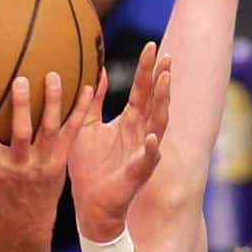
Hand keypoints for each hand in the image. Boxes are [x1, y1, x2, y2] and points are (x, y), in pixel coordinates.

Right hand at [0, 72, 91, 243]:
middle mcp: (19, 165)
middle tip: (20, 79)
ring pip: (50, 130)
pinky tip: (89, 86)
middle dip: (22, 107)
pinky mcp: (61, 162)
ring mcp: (42, 164)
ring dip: (53, 102)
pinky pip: (71, 133)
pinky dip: (80, 110)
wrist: (25, 225)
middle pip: (22, 133)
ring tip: (54, 75)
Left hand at [69, 41, 168, 239]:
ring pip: (158, 124)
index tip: (151, 46)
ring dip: (163, 103)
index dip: (147, 69)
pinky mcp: (137, 173)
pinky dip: (151, 149)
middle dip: (162, 80)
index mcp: (130, 121)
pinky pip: (147, 160)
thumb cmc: (89, 167)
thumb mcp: (86, 126)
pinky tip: (153, 137)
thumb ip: (92, 101)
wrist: (90, 204)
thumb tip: (95, 72)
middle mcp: (141, 133)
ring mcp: (143, 152)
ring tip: (165, 83)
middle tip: (165, 57)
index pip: (142, 90)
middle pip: (155, 101)